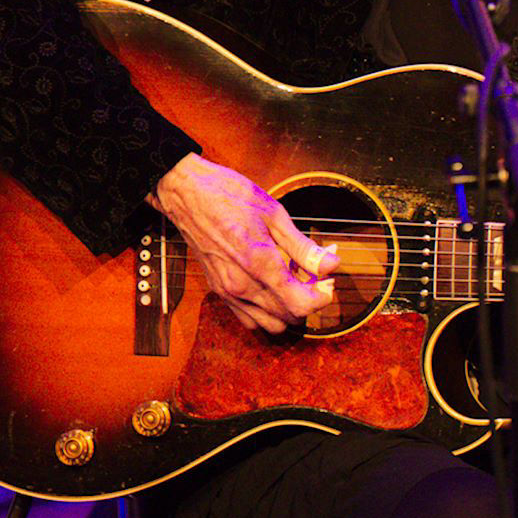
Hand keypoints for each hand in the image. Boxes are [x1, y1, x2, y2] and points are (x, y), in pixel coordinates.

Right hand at [148, 153, 340, 333]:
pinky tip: (272, 286)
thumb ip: (303, 247)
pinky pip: (248, 319)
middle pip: (289, 317)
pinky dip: (266, 312)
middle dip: (309, 301)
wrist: (185, 193)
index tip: (328, 280)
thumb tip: (331, 264)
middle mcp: (241, 285)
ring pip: (269, 325)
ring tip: (294, 282)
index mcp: (258, 263)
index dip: (322, 297)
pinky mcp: (218, 291)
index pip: (300, 305)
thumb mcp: (274, 215)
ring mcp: (227, 291)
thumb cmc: (229, 196)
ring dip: (288, 310)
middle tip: (315, 277)